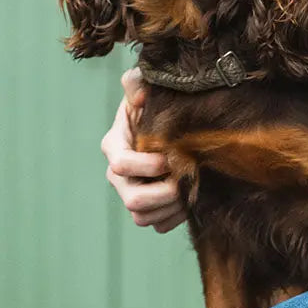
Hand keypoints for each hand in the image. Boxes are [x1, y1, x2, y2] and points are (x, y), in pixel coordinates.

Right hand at [101, 67, 186, 233]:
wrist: (174, 123)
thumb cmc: (156, 101)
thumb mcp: (146, 84)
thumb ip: (136, 82)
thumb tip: (138, 96)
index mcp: (115, 145)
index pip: (120, 165)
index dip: (146, 165)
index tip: (169, 157)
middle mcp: (119, 176)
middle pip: (133, 201)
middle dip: (163, 193)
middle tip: (186, 178)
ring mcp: (132, 193)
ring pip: (142, 218)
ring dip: (170, 208)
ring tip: (191, 189)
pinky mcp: (148, 207)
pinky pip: (157, 225)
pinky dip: (174, 218)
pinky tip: (190, 201)